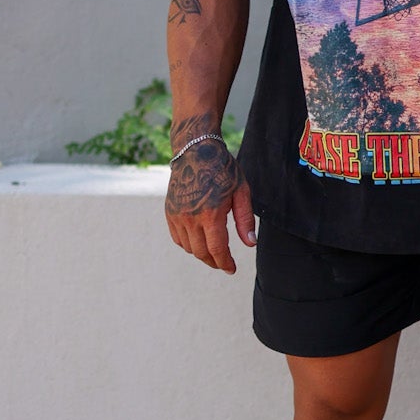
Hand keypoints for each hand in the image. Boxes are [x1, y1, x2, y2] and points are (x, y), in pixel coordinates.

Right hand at [165, 137, 255, 273]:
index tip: (232, 269)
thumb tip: (250, 244)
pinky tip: (199, 241)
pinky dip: (188, 245)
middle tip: (224, 263)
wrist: (195, 150)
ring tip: (214, 251)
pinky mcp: (169, 211)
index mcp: (211, 214)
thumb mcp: (241, 191)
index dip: (225, 263)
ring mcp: (177, 215)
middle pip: (202, 253)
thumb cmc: (222, 169)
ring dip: (202, 254)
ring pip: (189, 248)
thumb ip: (245, 220)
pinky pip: (177, 238)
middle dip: (214, 262)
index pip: (217, 250)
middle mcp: (191, 217)